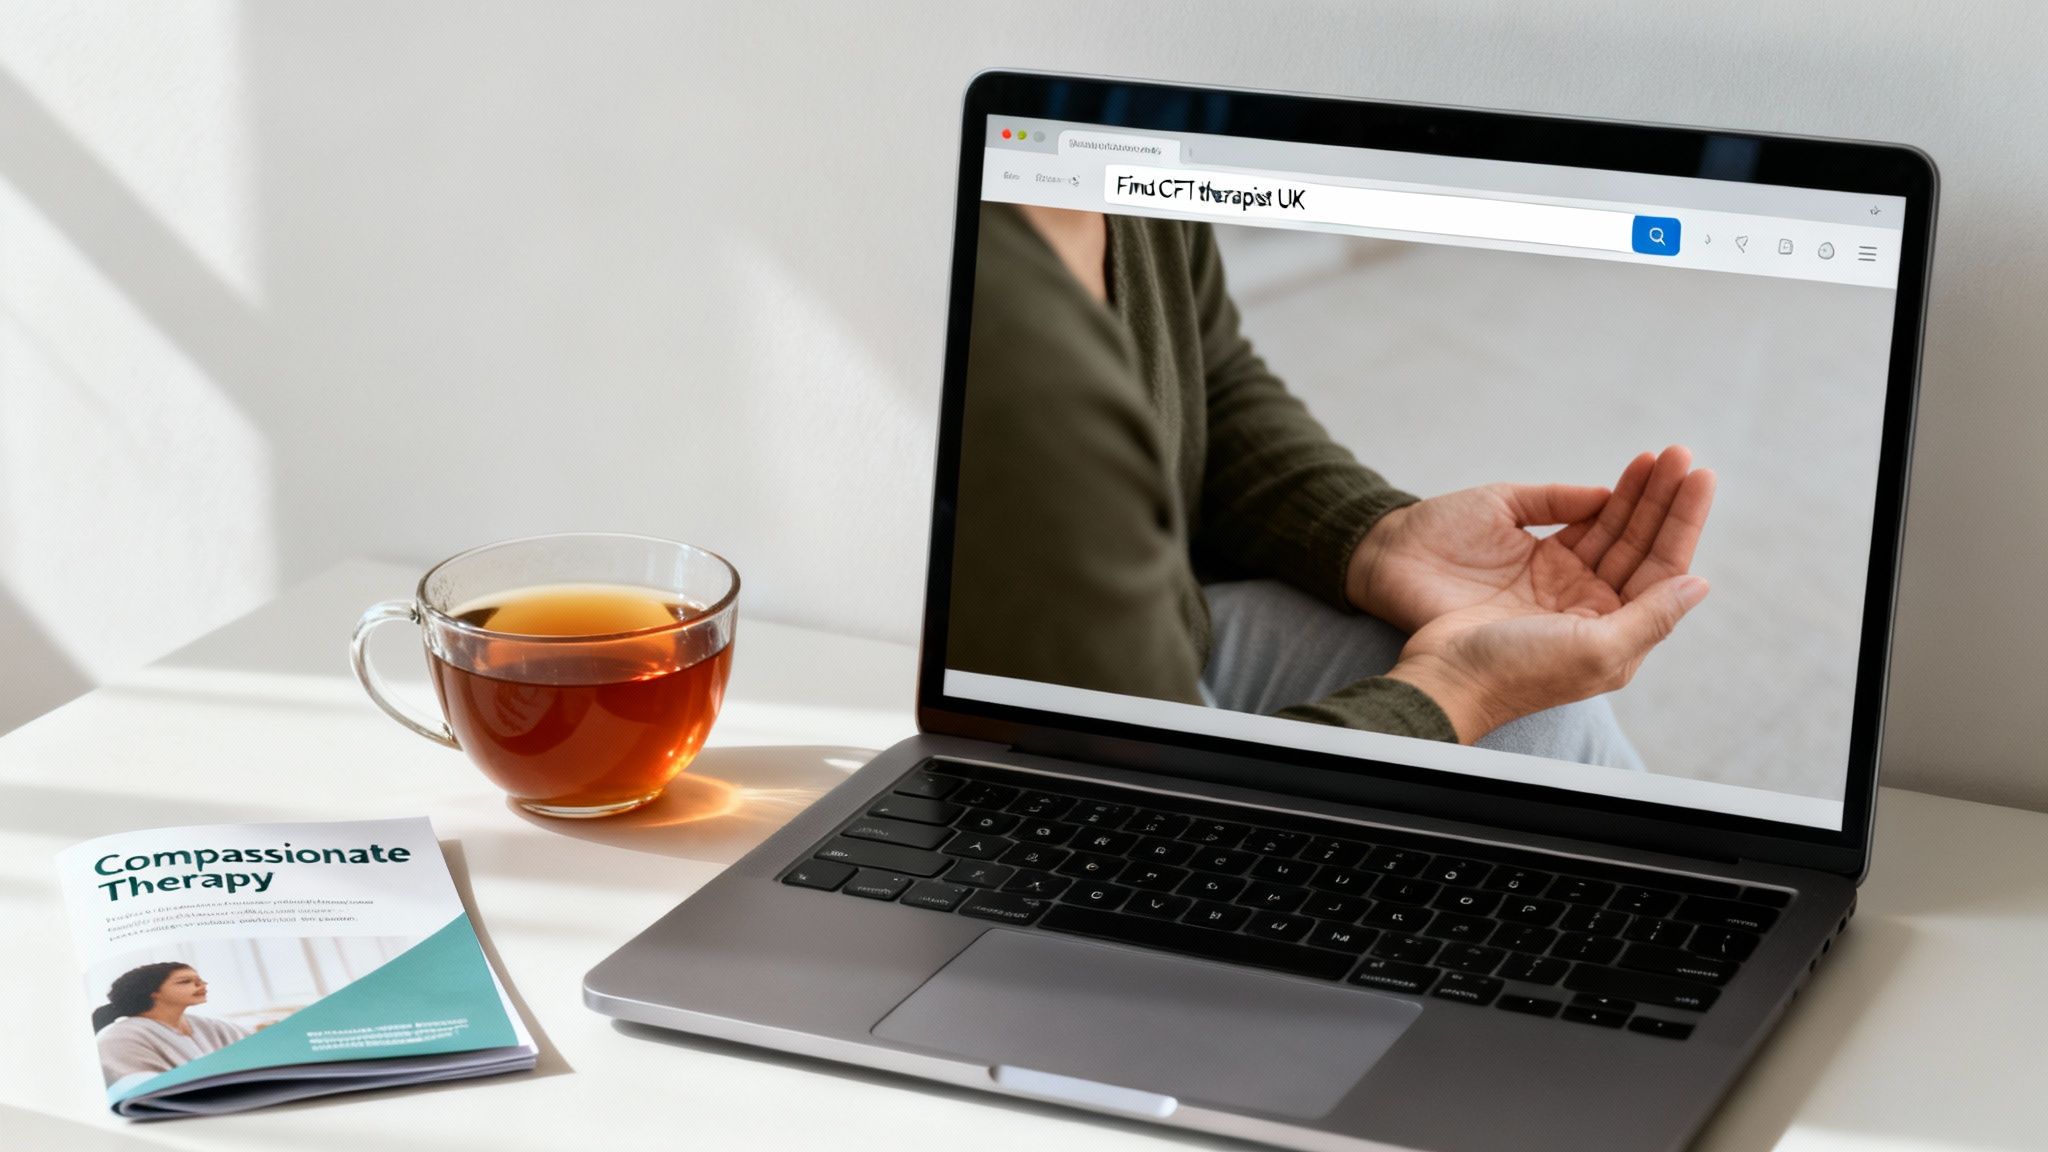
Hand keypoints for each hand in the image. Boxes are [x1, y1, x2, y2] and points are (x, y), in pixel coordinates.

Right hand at [1353, 447, 1716, 740]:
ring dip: (1636, 494)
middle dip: (1664, 499)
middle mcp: (1598, 608)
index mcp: (1619, 632)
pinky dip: (1599, 502)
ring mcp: (1565, 586)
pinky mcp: (1532, 567)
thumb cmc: (1518, 670)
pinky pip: (1577, 528)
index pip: (1663, 568)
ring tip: (1659, 457)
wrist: (1442, 672)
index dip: (1683, 521)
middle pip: (1642, 544)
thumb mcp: (1596, 651)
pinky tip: (1615, 483)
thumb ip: (1652, 617)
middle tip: (1682, 454)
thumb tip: (1700, 584)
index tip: (1700, 477)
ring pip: (1613, 531)